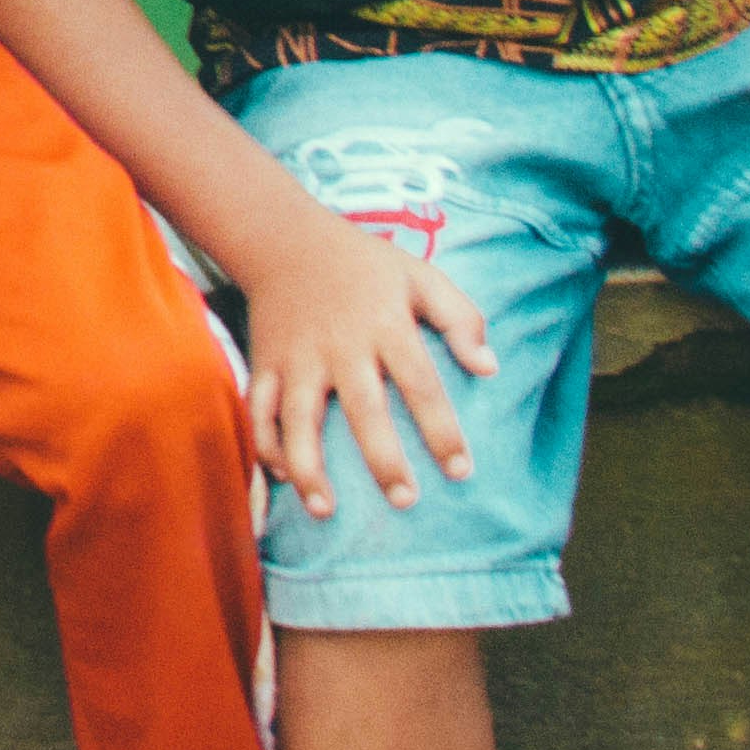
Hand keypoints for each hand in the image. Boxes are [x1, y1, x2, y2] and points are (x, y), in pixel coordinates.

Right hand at [233, 212, 496, 518]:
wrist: (285, 239)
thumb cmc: (365, 265)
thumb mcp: (421, 276)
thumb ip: (461, 318)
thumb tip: (490, 369)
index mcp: (385, 324)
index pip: (420, 383)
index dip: (441, 429)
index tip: (461, 470)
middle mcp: (340, 345)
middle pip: (363, 408)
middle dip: (382, 458)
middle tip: (405, 501)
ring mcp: (297, 357)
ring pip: (298, 417)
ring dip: (309, 465)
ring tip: (324, 510)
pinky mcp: (265, 363)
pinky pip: (258, 409)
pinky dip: (265, 444)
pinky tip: (283, 476)